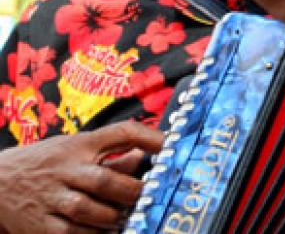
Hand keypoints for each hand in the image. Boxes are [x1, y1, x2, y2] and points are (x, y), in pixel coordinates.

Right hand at [0, 121, 162, 233]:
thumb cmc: (46, 163)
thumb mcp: (75, 148)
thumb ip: (110, 154)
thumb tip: (142, 157)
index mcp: (79, 145)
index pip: (120, 133)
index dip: (148, 137)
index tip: (170, 145)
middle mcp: (66, 169)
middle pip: (104, 180)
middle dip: (131, 191)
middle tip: (145, 197)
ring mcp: (51, 197)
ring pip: (90, 210)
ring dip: (114, 217)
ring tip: (125, 217)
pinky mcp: (41, 224)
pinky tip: (104, 232)